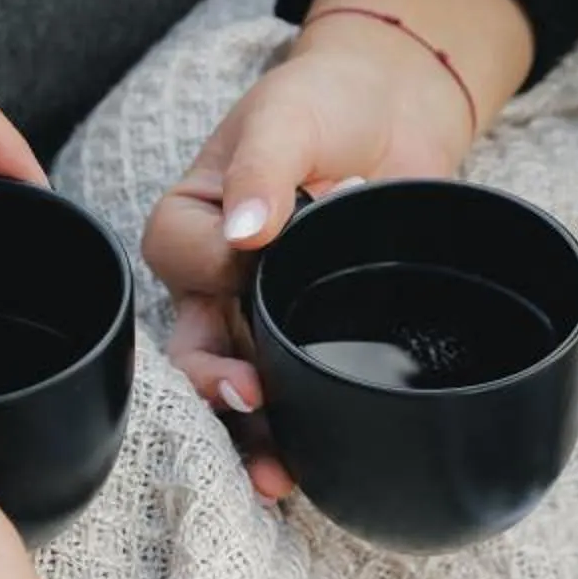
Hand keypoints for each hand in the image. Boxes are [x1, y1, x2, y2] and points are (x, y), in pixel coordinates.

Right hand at [143, 14, 475, 501]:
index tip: (253, 257)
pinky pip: (299, 388)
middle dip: (215, 385)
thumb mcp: (287, 113)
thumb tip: (244, 228)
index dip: (211, 270)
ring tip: (277, 477)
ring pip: (240, 381)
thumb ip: (264, 164)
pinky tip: (314, 467)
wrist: (399, 109)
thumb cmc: (327, 100)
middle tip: (251, 400)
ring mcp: (264, 310)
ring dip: (252, 434)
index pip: (178, 255)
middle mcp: (217, 274)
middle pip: (194, 342)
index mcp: (192, 217)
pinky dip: (302, 428)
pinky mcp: (314, 332)